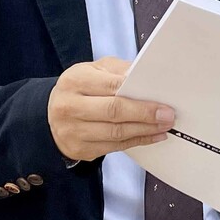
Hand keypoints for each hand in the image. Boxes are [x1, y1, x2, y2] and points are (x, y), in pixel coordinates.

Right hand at [47, 57, 174, 161]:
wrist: (51, 113)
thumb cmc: (81, 87)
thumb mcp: (95, 70)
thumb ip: (119, 71)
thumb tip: (146, 78)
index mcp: (74, 81)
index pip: (111, 86)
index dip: (138, 94)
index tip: (161, 99)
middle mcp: (69, 107)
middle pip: (113, 112)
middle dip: (144, 114)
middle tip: (167, 116)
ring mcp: (72, 131)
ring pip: (115, 133)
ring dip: (144, 131)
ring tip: (164, 126)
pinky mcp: (79, 150)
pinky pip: (114, 147)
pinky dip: (137, 142)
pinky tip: (152, 136)